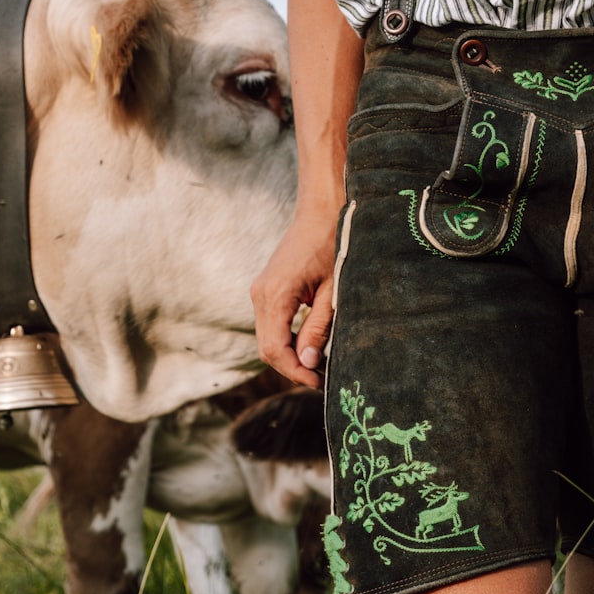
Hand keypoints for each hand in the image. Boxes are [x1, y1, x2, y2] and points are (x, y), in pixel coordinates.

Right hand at [251, 209, 338, 388]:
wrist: (321, 212)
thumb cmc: (333, 245)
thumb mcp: (332, 290)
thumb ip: (318, 327)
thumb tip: (306, 362)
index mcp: (276, 295)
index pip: (275, 349)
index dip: (295, 371)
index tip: (319, 382)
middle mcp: (260, 295)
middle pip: (266, 348)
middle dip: (291, 368)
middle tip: (320, 378)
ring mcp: (260, 292)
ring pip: (266, 338)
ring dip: (289, 355)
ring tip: (317, 364)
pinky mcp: (266, 290)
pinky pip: (270, 325)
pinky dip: (286, 340)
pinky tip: (308, 344)